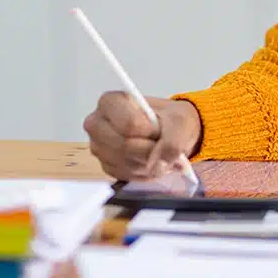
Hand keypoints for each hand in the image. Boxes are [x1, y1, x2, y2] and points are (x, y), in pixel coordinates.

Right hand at [83, 91, 202, 180]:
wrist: (171, 131)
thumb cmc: (170, 118)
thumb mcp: (180, 120)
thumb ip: (173, 140)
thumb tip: (160, 162)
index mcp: (110, 102)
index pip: (129, 124)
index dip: (150, 131)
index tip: (158, 129)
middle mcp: (98, 124)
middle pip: (125, 146)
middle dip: (150, 150)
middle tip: (162, 144)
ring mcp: (99, 147)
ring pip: (127, 163)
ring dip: (150, 163)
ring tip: (159, 152)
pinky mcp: (106, 166)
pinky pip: (126, 175)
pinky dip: (145, 172)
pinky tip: (151, 161)